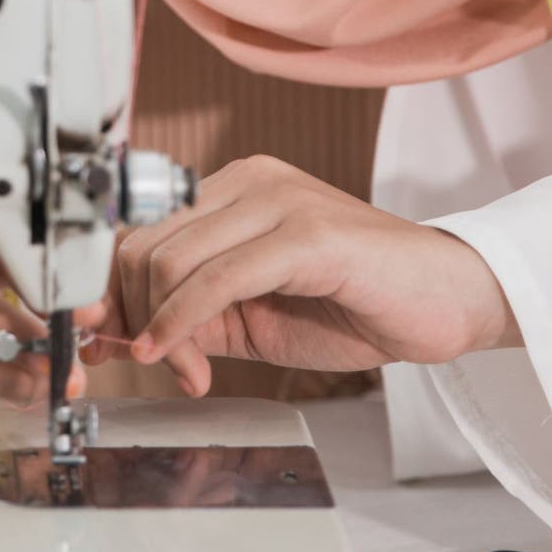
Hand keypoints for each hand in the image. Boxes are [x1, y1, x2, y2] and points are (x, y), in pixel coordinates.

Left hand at [82, 155, 519, 396]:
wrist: (444, 301)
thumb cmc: (354, 305)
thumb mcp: (249, 313)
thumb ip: (190, 315)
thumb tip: (118, 337)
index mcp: (233, 187)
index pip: (139, 230)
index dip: (112, 291)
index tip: (108, 342)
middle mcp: (248, 180)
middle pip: (143, 243)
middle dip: (131, 315)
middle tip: (153, 365)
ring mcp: (277, 200)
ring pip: (170, 258)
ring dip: (160, 330)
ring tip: (189, 372)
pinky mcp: (304, 233)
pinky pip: (214, 279)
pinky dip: (181, 323)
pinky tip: (183, 362)